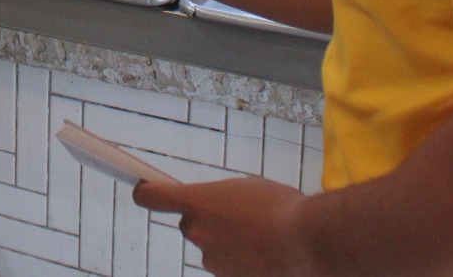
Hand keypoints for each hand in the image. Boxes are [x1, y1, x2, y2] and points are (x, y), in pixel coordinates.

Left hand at [134, 175, 313, 276]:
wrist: (308, 242)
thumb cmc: (282, 208)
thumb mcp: (247, 187)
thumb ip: (222, 197)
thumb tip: (219, 207)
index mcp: (197, 202)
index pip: (152, 197)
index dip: (146, 192)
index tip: (145, 190)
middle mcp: (197, 232)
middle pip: (190, 225)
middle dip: (207, 221)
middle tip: (237, 217)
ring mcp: (212, 260)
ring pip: (213, 248)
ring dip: (229, 243)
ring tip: (261, 237)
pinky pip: (230, 266)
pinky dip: (243, 261)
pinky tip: (265, 254)